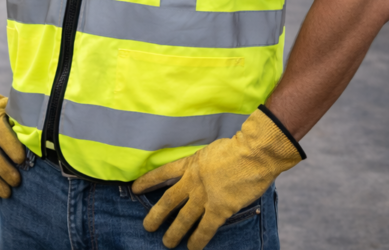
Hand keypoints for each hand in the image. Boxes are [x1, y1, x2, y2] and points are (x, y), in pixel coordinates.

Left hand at [132, 107, 303, 248]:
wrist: (253, 153)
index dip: (148, 182)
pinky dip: (198, 240)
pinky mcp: (220, 209)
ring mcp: (204, 196)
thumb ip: (202, 163)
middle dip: (156, 214)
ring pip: (183, 218)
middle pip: (169, 200)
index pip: (163, 173)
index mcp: (190, 163)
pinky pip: (205, 228)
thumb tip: (200, 171)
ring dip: (174, 232)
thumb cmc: (237, 147)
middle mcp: (192, 181)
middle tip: (147, 226)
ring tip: (166, 243)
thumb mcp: (210, 151)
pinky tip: (192, 248)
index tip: (135, 188)